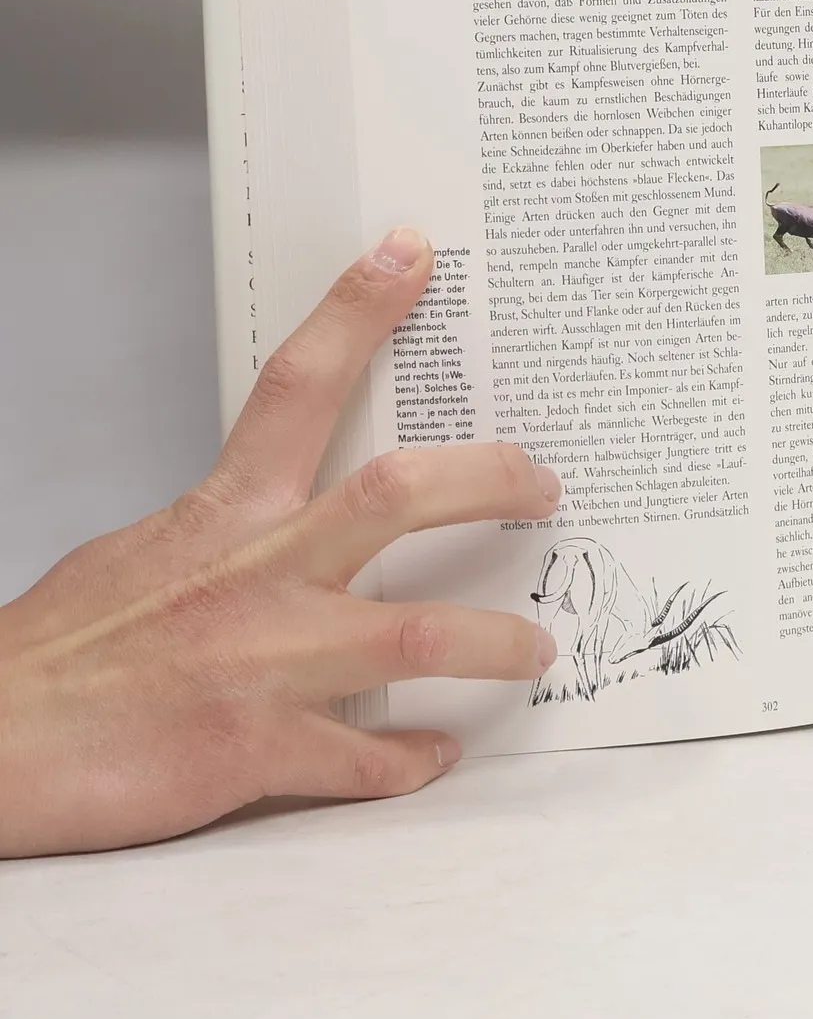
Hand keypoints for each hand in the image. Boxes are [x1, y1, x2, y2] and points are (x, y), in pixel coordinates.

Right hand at [0, 229, 561, 857]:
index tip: (411, 258)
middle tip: (543, 486)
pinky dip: (408, 760)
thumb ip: (232, 528)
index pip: (298, 384)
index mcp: (224, 514)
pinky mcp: (255, 749)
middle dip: (492, 480)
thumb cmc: (61, 654)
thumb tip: (295, 516)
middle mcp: (256, 574)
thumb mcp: (147, 552)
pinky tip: (436, 753)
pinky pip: (365, 760)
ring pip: (419, 633)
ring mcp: (263, 662)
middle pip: (400, 494)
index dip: (357, 311)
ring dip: (495, 641)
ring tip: (533, 647)